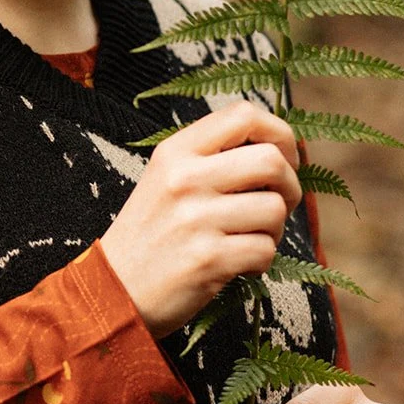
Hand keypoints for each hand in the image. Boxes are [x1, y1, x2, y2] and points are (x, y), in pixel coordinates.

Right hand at [99, 100, 300, 336]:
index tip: (282, 157)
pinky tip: (236, 264)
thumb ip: (213, 159)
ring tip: (246, 238)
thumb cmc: (153, 232)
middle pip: (271, 160)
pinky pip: (266, 250)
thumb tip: (281, 151)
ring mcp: (195, 219)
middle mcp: (183, 178)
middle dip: (289, 185)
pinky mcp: (208, 259)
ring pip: (275, 209)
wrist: (114, 288)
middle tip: (276, 203)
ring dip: (273, 230)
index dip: (279, 134)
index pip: (243, 115)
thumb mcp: (166, 179)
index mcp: (174, 152)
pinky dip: (260, 261)